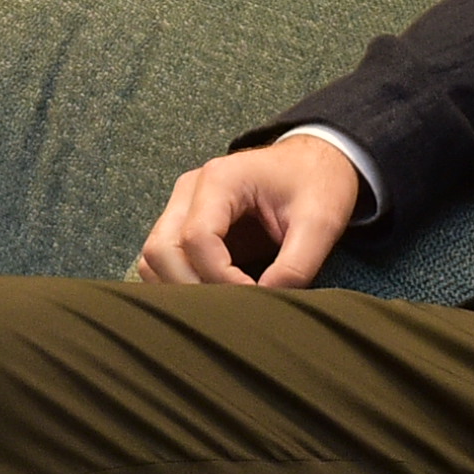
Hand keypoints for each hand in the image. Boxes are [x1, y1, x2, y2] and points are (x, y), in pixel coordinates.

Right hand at [135, 137, 362, 288]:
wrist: (314, 164)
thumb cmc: (317, 184)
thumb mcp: (320, 223)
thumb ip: (296, 266)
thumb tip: (264, 303)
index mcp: (220, 179)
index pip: (197, 239)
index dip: (220, 278)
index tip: (254, 295)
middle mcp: (190, 191)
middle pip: (161, 250)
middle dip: (191, 288)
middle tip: (231, 309)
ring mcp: (182, 208)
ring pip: (153, 259)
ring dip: (179, 289)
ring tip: (222, 305)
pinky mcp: (184, 226)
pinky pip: (163, 262)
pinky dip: (180, 285)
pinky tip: (214, 297)